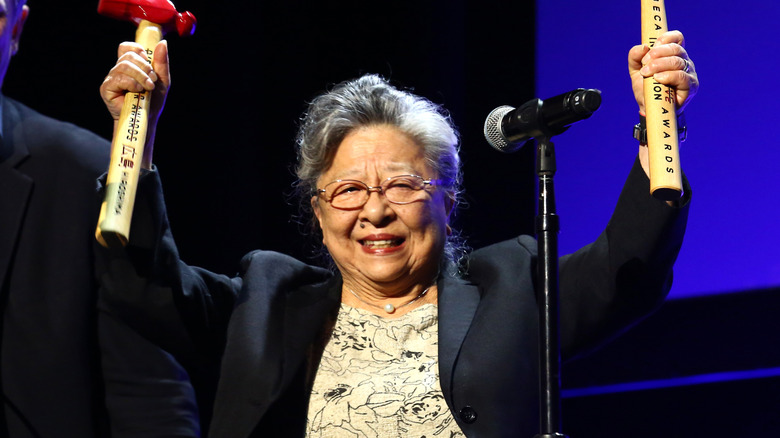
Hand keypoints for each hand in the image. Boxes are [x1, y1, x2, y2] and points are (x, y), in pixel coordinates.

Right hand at [100, 40, 170, 167]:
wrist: (147, 120)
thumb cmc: (153, 101)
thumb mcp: (162, 81)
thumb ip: (162, 63)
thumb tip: (163, 42)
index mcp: (131, 66)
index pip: (127, 47)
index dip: (137, 50)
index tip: (148, 61)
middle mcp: (119, 70)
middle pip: (128, 55)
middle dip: (144, 67)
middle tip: (152, 80)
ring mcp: (111, 79)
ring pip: (124, 65)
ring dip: (140, 76)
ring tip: (148, 88)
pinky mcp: (106, 88)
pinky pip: (118, 78)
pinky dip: (131, 83)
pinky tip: (138, 91)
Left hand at [629, 30, 698, 115]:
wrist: (649, 108)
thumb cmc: (646, 89)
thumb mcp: (636, 71)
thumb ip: (635, 57)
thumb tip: (643, 46)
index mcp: (672, 55)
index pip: (677, 38)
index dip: (666, 38)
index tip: (653, 45)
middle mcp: (683, 61)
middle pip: (676, 48)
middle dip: (658, 53)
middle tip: (644, 63)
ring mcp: (689, 73)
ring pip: (678, 62)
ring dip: (659, 65)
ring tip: (647, 73)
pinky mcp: (690, 86)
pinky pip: (682, 77)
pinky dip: (668, 76)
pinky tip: (658, 78)